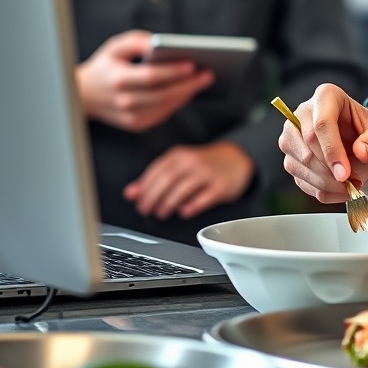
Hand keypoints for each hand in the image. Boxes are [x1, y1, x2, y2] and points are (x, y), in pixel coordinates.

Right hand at [75, 30, 213, 131]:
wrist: (84, 95)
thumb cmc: (106, 65)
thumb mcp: (115, 46)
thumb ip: (136, 40)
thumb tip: (159, 42)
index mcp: (118, 80)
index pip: (150, 77)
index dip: (172, 72)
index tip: (193, 64)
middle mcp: (124, 101)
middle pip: (163, 95)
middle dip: (188, 84)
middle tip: (208, 73)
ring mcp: (131, 116)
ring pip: (166, 107)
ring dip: (187, 94)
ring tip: (204, 80)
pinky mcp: (136, 124)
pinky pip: (163, 113)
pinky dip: (178, 102)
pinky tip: (190, 90)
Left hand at [123, 141, 252, 218]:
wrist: (236, 158)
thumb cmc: (202, 165)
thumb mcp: (178, 165)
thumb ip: (154, 179)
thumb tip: (131, 193)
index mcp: (179, 155)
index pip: (156, 170)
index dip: (144, 187)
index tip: (137, 200)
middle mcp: (193, 162)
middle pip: (168, 179)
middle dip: (153, 197)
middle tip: (146, 209)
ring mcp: (208, 174)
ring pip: (184, 189)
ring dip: (169, 203)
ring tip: (162, 212)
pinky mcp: (221, 186)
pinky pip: (205, 198)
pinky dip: (192, 206)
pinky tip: (184, 212)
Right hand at [277, 83, 367, 203]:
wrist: (367, 154)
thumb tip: (361, 152)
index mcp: (327, 96)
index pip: (321, 123)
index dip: (332, 150)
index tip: (345, 174)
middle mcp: (303, 112)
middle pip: (307, 146)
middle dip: (330, 171)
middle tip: (354, 182)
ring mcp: (292, 136)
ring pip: (300, 165)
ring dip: (327, 183)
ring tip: (352, 184)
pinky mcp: (291, 159)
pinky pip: (302, 181)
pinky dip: (323, 191)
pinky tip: (342, 189)